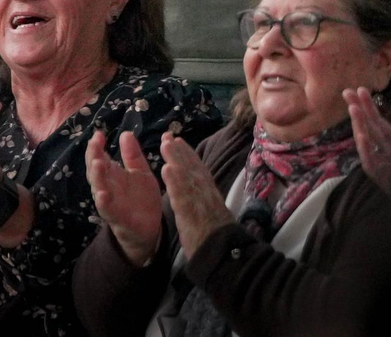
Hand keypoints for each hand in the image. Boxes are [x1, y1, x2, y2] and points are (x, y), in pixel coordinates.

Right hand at [86, 129, 164, 266]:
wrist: (150, 227)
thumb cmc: (141, 198)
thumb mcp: (140, 172)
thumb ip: (132, 155)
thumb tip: (126, 133)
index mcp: (112, 175)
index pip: (99, 157)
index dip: (96, 146)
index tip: (99, 133)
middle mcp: (107, 186)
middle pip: (94, 170)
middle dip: (93, 156)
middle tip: (95, 143)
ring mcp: (110, 202)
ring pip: (98, 188)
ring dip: (96, 176)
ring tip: (98, 163)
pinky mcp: (117, 217)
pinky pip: (107, 209)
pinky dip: (104, 202)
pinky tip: (103, 194)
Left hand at [160, 133, 233, 257]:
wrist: (225, 256)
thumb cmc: (219, 241)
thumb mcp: (215, 216)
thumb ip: (208, 202)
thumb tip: (204, 194)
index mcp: (211, 195)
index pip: (200, 170)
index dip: (189, 155)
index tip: (180, 141)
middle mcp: (207, 194)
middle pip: (192, 168)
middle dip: (180, 151)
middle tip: (168, 135)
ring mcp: (200, 202)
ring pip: (187, 176)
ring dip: (176, 159)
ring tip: (165, 144)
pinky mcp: (193, 213)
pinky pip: (182, 195)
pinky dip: (174, 181)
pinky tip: (166, 169)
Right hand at [343, 87, 390, 196]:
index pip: (380, 124)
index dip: (370, 108)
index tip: (360, 90)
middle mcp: (390, 157)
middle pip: (370, 131)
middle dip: (358, 112)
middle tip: (346, 92)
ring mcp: (387, 170)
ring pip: (368, 146)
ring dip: (359, 128)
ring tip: (353, 108)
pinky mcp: (388, 184)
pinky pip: (373, 168)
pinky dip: (367, 153)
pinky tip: (363, 137)